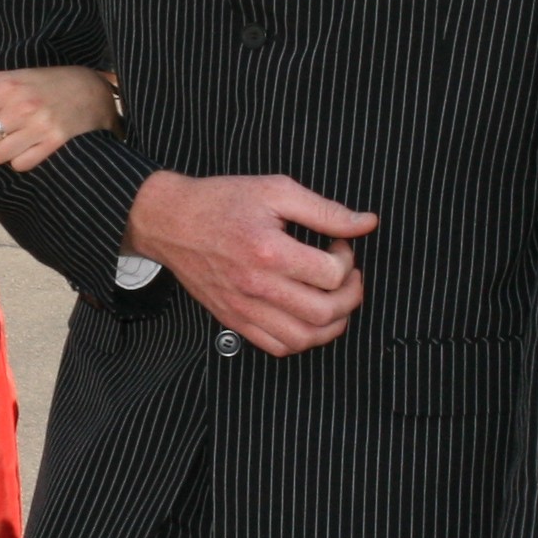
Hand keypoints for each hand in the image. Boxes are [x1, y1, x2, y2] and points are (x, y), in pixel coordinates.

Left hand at [0, 67, 118, 172]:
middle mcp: (20, 106)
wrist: (90, 90)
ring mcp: (38, 126)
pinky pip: (19, 165)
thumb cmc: (43, 83)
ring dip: (0, 152)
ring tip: (12, 139)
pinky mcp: (54, 143)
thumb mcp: (8, 78)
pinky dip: (19, 160)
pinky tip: (27, 147)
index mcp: (4, 86)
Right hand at [124, 170, 376, 356]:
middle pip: (325, 312)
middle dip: (350, 294)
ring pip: (304, 338)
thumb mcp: (276, 191)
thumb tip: (367, 223)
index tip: (339, 246)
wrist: (171, 222)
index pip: (331, 274)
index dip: (347, 259)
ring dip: (332, 324)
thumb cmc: (221, 202)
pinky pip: (277, 346)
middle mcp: (257, 286)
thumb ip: (325, 210)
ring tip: (333, 299)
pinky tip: (306, 316)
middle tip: (346, 275)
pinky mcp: (234, 321)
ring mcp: (244, 308)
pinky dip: (302, 339)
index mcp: (269, 251)